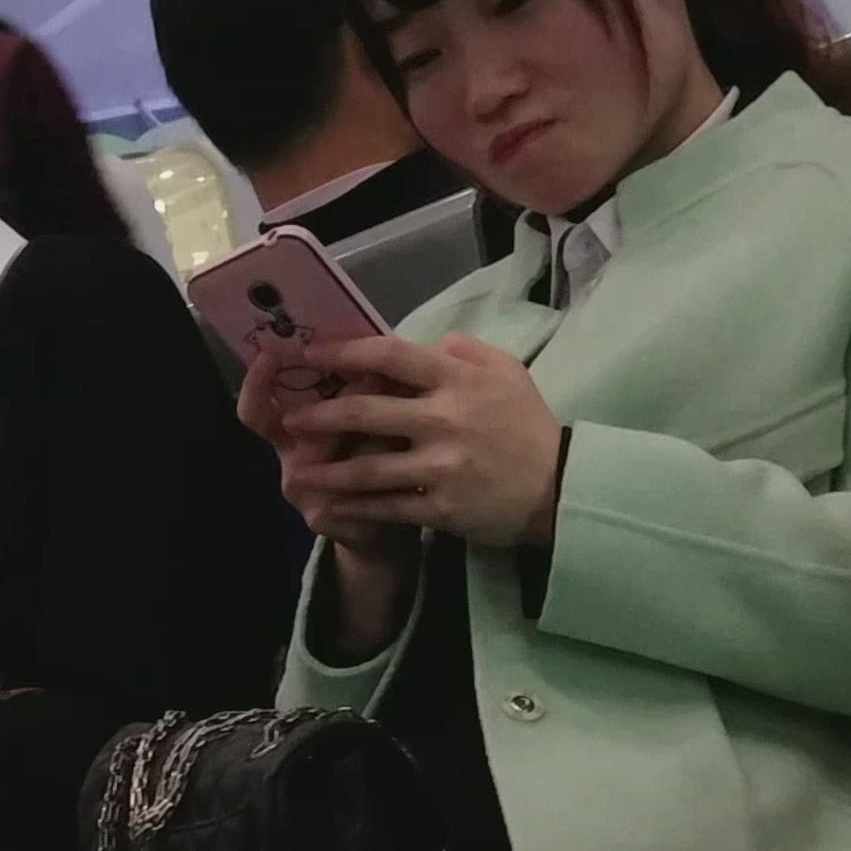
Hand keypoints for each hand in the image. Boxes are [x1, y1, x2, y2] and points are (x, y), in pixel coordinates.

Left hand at [256, 333, 564, 551]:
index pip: (389, 357)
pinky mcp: (440, 507)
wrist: (559, 488)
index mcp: (456, 379)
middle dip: (320, 414)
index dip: (344, 352)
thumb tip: (424, 342)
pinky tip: (331, 507)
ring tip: (299, 471)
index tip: (311, 354)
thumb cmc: (528, 425)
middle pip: (365, 412)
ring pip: (367, 467)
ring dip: (327, 469)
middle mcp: (444, 419)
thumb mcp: (506, 371)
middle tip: (291, 418)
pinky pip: (387, 507)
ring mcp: (440, 466)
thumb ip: (463, 351)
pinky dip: (355, 508)